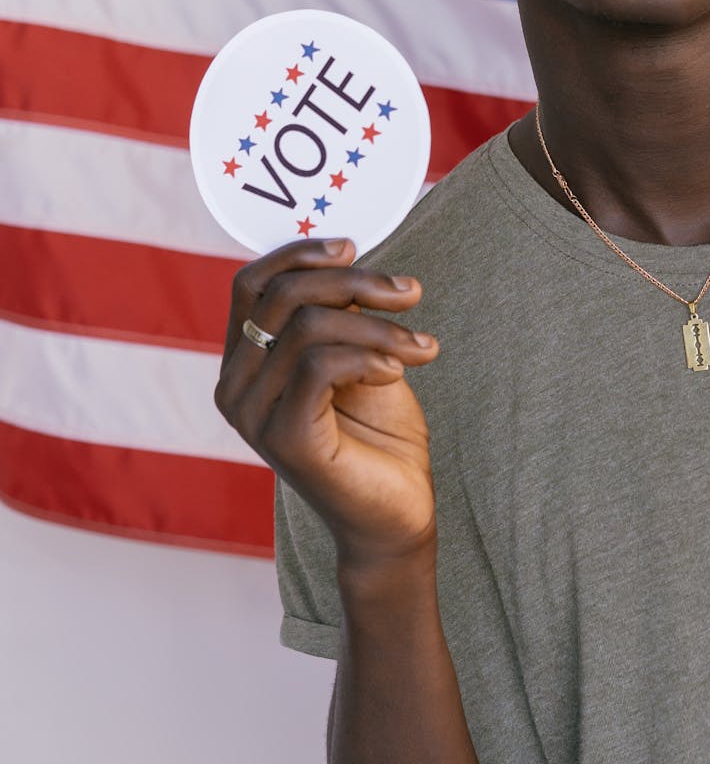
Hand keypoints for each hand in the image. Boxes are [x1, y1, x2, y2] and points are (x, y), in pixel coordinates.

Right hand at [215, 238, 439, 562]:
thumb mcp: (357, 357)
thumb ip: (338, 312)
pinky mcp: (283, 439)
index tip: (355, 247)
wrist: (395, 516)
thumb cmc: (379, 437)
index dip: (300, 254)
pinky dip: (369, 356)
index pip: (251, 284)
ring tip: (421, 348)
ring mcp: (252, 416)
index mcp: (243, 363)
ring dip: (378, 327)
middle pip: (282, 296)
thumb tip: (346, 254)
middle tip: (410, 294)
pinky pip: (320, 366)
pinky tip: (400, 371)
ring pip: (309, 328)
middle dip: (356, 283)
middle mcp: (233, 387)